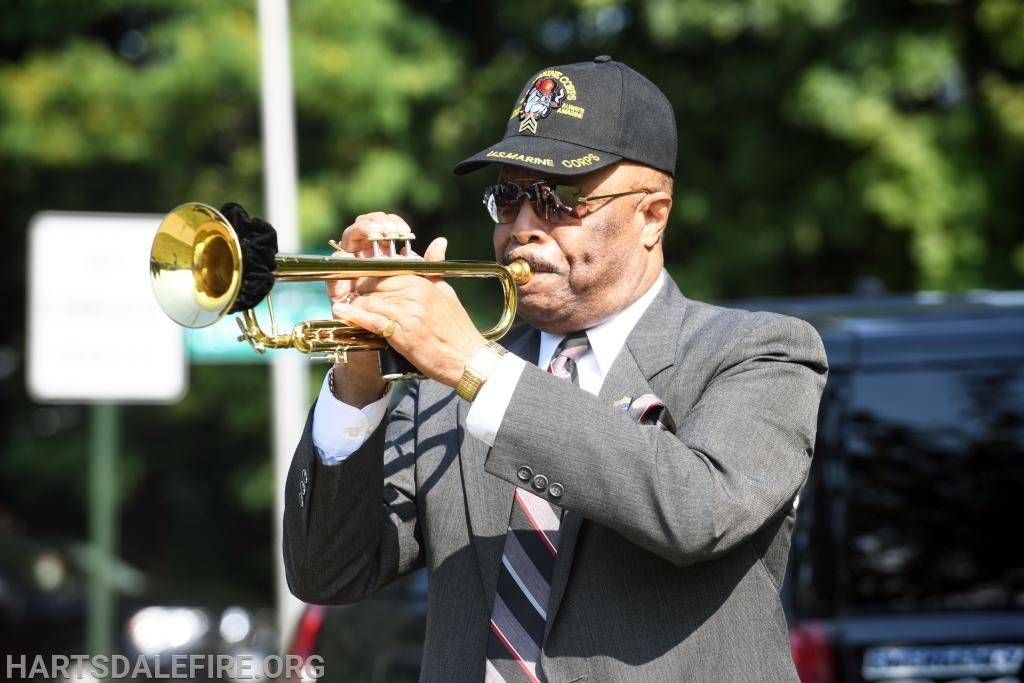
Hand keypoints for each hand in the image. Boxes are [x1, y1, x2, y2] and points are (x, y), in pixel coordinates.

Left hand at [330, 212, 486, 387]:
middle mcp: (414, 293)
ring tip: (344, 309)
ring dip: (355, 305)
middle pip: (373, 284)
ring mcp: (408, 312)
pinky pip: (371, 319)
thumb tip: (439, 241)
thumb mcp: (447, 292)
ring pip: (369, 301)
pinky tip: (342, 312)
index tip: (360, 283)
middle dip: (359, 291)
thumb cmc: (457, 329)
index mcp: (422, 281)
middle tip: (350, 296)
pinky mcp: (402, 332)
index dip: (369, 277)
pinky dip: (354, 315)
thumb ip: (434, 268)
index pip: (385, 270)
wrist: (468, 358)